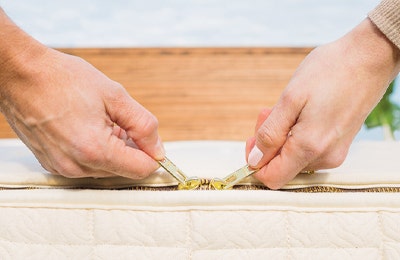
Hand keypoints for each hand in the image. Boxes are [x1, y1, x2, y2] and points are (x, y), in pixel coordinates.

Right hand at [1, 47, 163, 178]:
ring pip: (106, 169)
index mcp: (95, 150)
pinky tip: (86, 127)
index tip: (151, 140)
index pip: (141, 169)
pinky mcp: (52, 164)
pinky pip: (86, 165)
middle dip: (131, 149)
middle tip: (119, 121)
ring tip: (99, 121)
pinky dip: (94, 150)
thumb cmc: (62, 79)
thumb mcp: (114, 95)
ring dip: (112, 149)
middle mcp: (77, 166)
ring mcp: (61, 168)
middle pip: (124, 170)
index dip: (153, 154)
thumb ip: (143, 125)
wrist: (20, 74)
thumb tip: (158, 149)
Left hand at [246, 19, 399, 188]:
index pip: (272, 178)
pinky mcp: (339, 145)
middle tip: (269, 113)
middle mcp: (325, 158)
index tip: (254, 137)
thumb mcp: (290, 98)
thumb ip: (270, 134)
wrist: (368, 58)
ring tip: (286, 108)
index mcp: (310, 148)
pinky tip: (299, 112)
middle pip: (281, 167)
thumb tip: (255, 160)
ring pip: (293, 157)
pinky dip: (296, 134)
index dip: (256, 161)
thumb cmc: (329, 72)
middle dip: (268, 143)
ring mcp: (334, 153)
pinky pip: (307, 149)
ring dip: (282, 136)